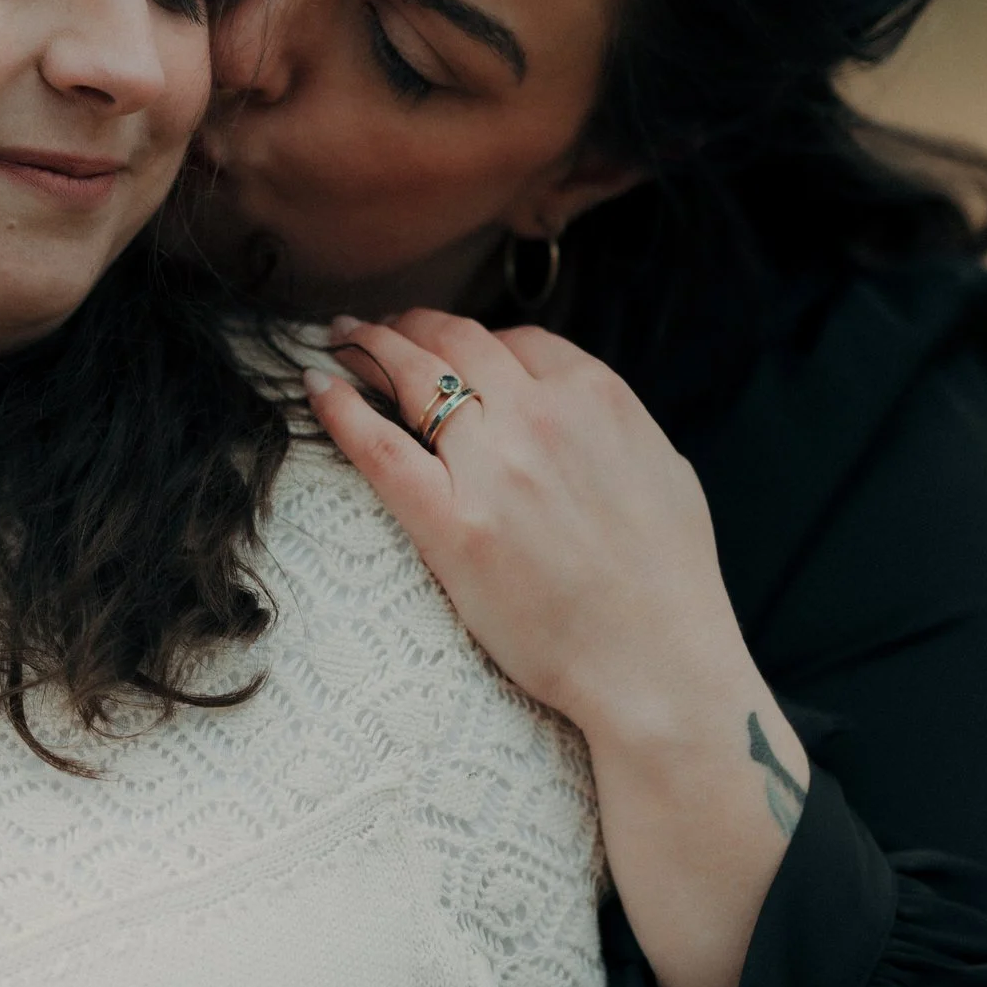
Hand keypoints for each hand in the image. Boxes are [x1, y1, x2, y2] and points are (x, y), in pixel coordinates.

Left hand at [305, 308, 744, 744]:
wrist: (655, 660)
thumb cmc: (668, 581)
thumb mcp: (663, 469)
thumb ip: (611, 427)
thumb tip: (581, 413)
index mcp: (596, 396)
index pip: (516, 340)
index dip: (473, 340)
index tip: (446, 346)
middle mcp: (541, 416)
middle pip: (457, 343)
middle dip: (412, 326)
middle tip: (378, 328)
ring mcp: (492, 467)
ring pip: (414, 377)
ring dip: (371, 346)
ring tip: (344, 340)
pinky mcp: (452, 524)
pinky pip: (379, 448)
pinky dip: (341, 409)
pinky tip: (317, 389)